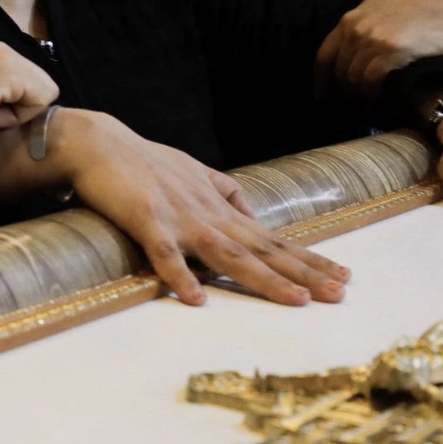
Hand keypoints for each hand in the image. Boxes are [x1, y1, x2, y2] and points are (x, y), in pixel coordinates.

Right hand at [57, 112, 348, 306]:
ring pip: (228, 254)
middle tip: (340, 293)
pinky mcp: (146, 220)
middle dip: (303, 273)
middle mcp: (209, 215)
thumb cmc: (145, 162)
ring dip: (263, 278)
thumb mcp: (196, 174)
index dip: (308, 258)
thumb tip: (253, 217)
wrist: (99, 143)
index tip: (343, 276)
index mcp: (220, 209)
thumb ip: (226, 194)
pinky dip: (180, 275)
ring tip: (296, 300)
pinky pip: (164, 253)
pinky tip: (196, 299)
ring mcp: (180, 218)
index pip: (273, 239)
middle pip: (262, 250)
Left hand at [316, 0, 442, 98]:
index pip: (324, 54)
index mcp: (349, 19)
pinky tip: (375, 103)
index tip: (322, 94)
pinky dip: (369, 95)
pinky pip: (369, 81)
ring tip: (364, 106)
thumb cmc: (417, 0)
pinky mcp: (389, 53)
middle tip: (350, 104)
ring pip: (353, 78)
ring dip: (356, 96)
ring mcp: (372, 40)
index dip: (321, 78)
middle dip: (342, 90)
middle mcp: (356, 30)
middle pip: (339, 70)